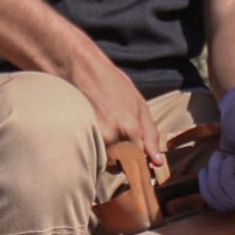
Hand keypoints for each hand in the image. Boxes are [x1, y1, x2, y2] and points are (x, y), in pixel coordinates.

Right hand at [67, 53, 164, 172]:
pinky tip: (91, 132)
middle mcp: (112, 137)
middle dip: (121, 159)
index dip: (138, 161)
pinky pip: (88, 155)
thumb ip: (151, 135)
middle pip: (120, 167)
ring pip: (103, 163)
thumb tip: (158, 162)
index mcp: (130, 129)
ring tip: (102, 131)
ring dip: (105, 156)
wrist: (78, 67)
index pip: (139, 163)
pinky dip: (91, 149)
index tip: (135, 156)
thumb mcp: (139, 104)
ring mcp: (92, 138)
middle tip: (115, 136)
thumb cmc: (111, 83)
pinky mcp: (76, 137)